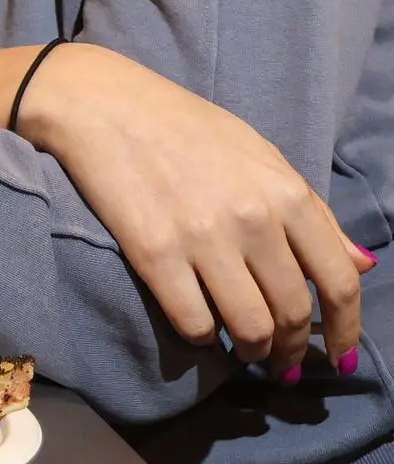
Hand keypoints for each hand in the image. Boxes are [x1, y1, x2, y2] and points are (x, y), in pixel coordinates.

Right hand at [0, 43, 375, 371]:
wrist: (102, 104)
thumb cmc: (184, 125)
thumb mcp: (261, 155)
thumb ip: (313, 211)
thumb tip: (361, 265)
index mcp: (285, 193)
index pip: (338, 281)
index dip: (345, 329)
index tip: (337, 353)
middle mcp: (252, 219)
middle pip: (293, 312)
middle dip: (292, 348)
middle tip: (281, 359)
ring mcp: (202, 238)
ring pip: (250, 327)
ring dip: (253, 350)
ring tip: (244, 350)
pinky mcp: (153, 253)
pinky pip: (194, 321)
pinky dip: (203, 336)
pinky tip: (199, 326)